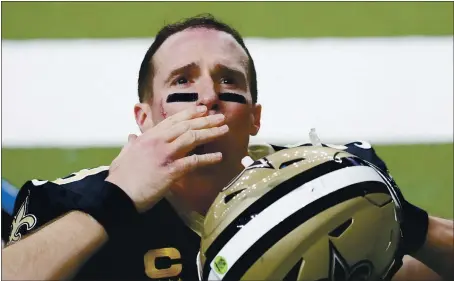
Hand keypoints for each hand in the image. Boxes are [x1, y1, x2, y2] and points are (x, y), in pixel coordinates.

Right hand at [106, 105, 227, 212]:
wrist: (116, 195)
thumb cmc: (120, 178)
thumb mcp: (123, 155)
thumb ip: (131, 144)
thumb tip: (132, 136)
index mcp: (148, 137)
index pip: (172, 121)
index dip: (189, 114)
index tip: (202, 109)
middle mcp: (158, 142)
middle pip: (186, 126)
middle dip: (205, 120)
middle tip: (220, 116)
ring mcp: (165, 155)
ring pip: (192, 138)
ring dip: (210, 133)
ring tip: (224, 130)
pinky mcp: (171, 171)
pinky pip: (193, 162)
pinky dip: (208, 158)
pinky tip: (219, 156)